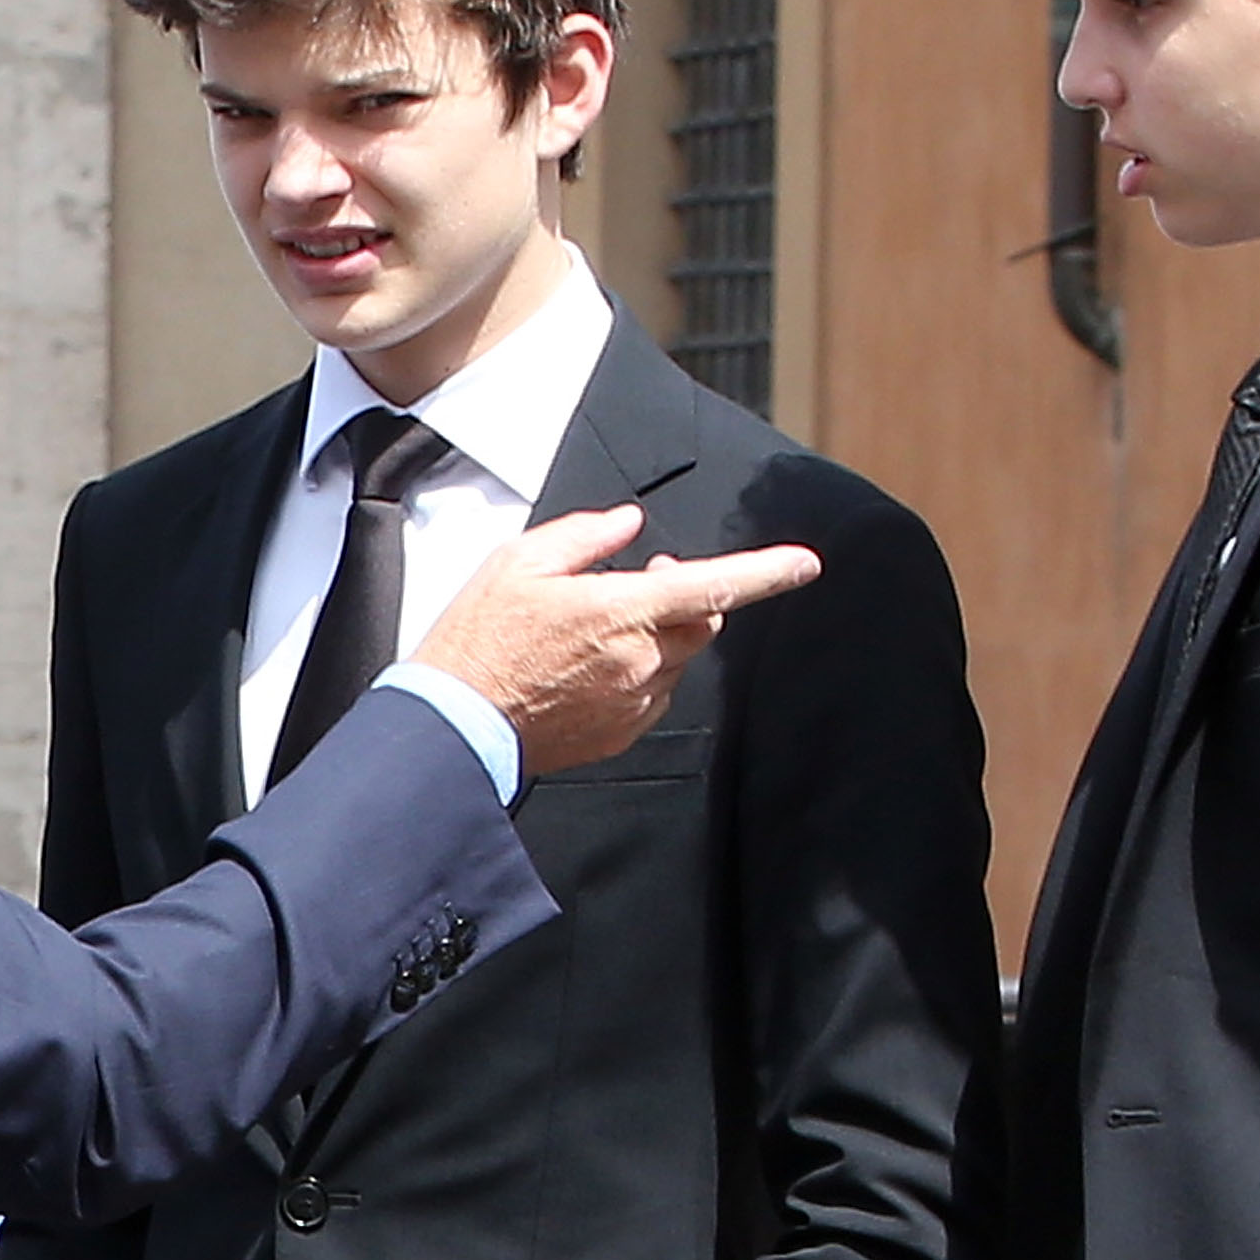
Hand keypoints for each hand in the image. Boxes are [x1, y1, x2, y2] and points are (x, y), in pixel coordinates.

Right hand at [409, 503, 818, 774]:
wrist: (454, 724)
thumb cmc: (479, 639)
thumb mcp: (520, 561)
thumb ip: (586, 537)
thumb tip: (627, 525)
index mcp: (622, 612)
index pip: (714, 586)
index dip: (767, 573)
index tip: (805, 563)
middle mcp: (640, 662)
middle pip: (701, 622)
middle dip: (688, 596)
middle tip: (643, 580)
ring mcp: (633, 703)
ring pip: (676, 660)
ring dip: (657, 637)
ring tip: (593, 630)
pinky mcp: (620, 734)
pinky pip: (653, 695)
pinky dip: (639, 674)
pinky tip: (588, 670)